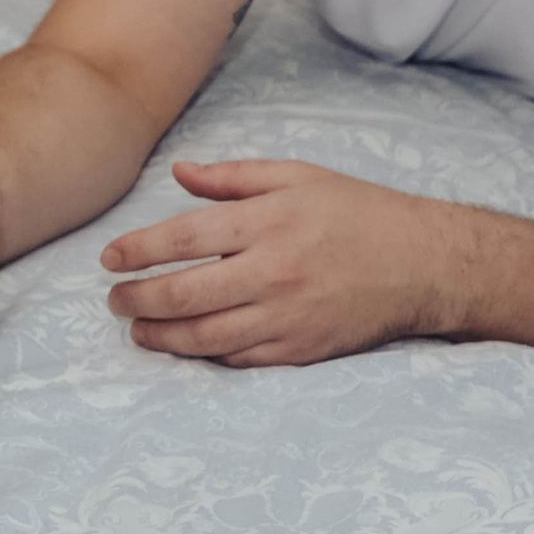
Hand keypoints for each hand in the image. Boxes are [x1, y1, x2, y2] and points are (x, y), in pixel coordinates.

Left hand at [101, 160, 458, 366]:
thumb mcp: (296, 176)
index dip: (136, 251)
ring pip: (204, 337)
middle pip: (183, 295)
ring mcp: (287, 317)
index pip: (181, 239)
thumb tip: (177, 172)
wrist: (424, 264)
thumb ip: (232, 178)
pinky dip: (204, 356)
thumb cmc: (356, 213)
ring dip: (160, 337)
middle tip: (114, 301)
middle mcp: (273, 272)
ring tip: (138, 330)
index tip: (109, 259)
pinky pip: (239, 361)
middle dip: (136, 301)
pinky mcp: (302, 350)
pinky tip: (186, 346)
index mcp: (267, 223)